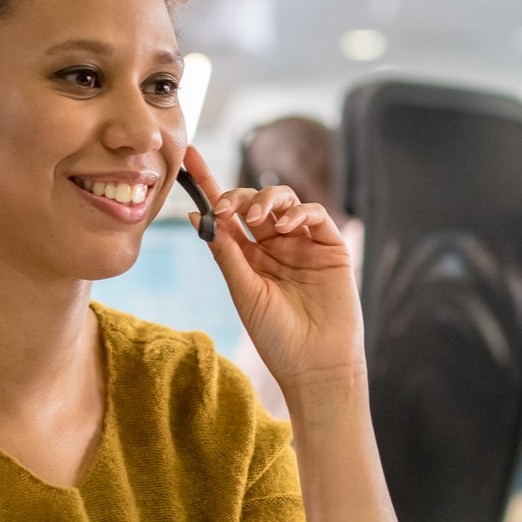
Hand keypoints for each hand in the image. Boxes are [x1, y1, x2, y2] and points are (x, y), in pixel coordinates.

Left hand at [183, 146, 363, 390]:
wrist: (315, 364)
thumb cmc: (276, 336)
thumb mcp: (243, 291)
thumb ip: (226, 252)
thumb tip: (197, 215)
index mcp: (249, 258)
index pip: (227, 215)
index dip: (210, 185)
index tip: (190, 157)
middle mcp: (275, 247)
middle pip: (254, 203)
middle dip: (238, 196)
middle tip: (226, 208)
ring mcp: (303, 245)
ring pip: (284, 201)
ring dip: (267, 200)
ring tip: (255, 219)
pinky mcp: (331, 247)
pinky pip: (315, 214)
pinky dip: (299, 212)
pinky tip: (286, 225)